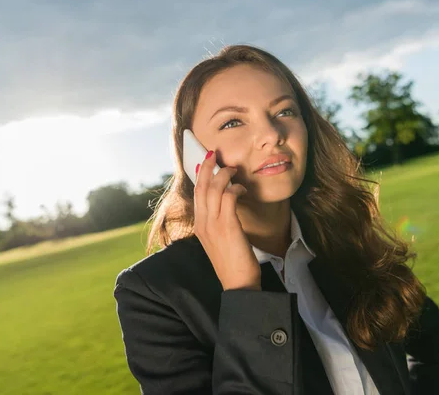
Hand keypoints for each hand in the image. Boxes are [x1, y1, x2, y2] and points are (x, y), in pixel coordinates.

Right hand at [193, 150, 261, 290]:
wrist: (238, 285)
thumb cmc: (233, 263)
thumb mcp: (220, 241)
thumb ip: (219, 223)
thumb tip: (226, 205)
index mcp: (199, 226)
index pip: (196, 195)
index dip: (199, 176)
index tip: (204, 163)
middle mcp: (203, 224)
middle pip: (201, 187)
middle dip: (206, 167)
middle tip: (214, 154)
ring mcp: (213, 225)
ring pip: (214, 189)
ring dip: (224, 174)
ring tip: (233, 169)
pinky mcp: (227, 227)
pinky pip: (228, 197)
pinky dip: (235, 188)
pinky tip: (242, 190)